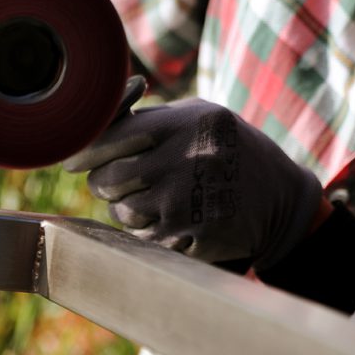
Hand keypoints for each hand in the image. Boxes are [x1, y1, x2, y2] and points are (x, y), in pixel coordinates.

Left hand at [63, 91, 322, 270]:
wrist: (281, 197)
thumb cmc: (228, 148)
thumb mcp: (200, 116)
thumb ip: (150, 118)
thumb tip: (89, 126)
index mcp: (184, 123)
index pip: (110, 137)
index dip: (84, 153)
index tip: (73, 162)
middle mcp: (184, 159)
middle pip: (107, 179)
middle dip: (107, 183)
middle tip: (124, 182)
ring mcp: (186, 200)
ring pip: (121, 212)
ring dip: (129, 209)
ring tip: (160, 198)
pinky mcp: (190, 235)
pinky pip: (142, 238)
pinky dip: (149, 232)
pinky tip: (176, 219)